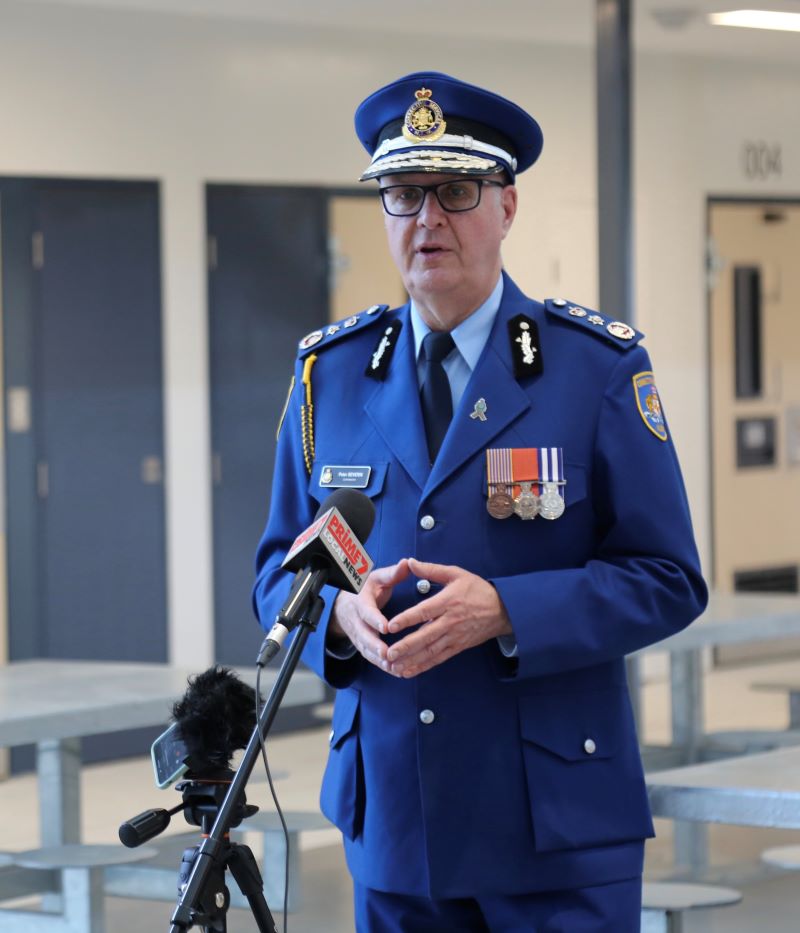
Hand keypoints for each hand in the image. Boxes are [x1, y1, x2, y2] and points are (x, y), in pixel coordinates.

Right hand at [328, 559, 410, 670]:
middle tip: (387, 654)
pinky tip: (395, 671)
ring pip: (366, 650)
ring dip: (379, 660)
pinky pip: (370, 657)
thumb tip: (407, 563)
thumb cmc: (365, 589)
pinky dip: (381, 665)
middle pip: (364, 635)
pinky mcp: (362, 645)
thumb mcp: (377, 577)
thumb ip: (392, 573)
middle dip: (375, 646)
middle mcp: (357, 621)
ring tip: (393, 667)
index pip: (366, 612)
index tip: (386, 627)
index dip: (375, 620)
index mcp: (361, 602)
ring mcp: (358, 635)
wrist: (344, 604)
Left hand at [385, 558, 512, 676]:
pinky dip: (423, 666)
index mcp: (448, 602)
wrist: (503, 610)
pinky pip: (438, 658)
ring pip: (430, 651)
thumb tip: (410, 562)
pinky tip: (409, 671)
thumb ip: (431, 570)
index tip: (392, 626)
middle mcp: (450, 621)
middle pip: (426, 636)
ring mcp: (454, 636)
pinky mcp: (458, 646)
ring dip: (411, 660)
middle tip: (389, 653)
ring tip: (394, 666)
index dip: (407, 619)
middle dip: (406, 646)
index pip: (425, 611)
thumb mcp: (456, 574)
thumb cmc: (478, 590)